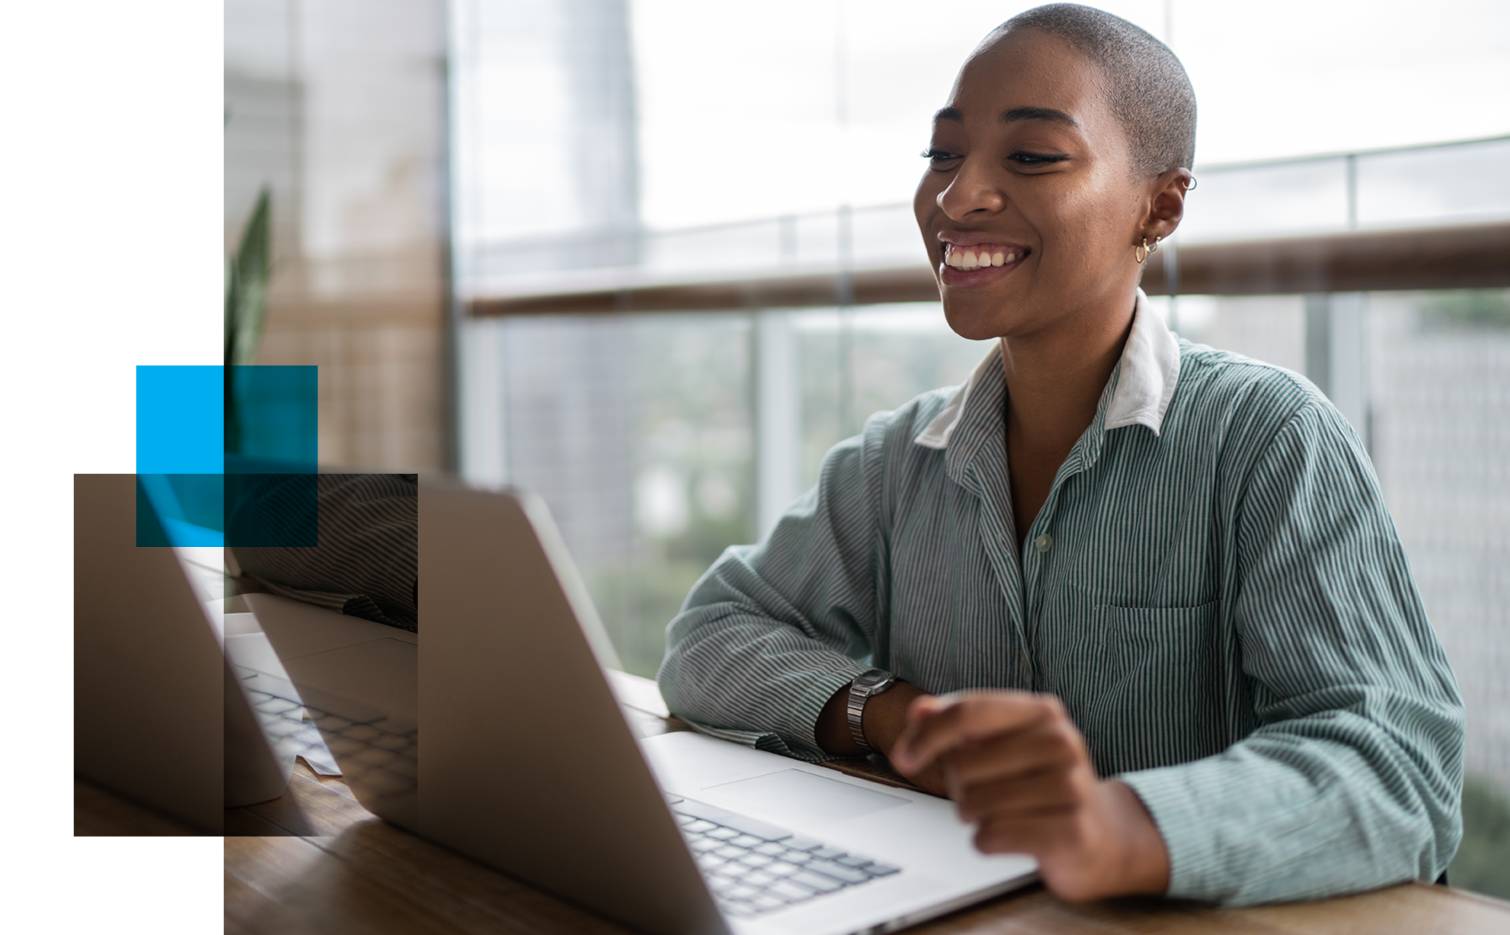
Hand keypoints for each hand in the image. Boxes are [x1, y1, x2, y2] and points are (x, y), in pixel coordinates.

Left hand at [889, 690, 1170, 901]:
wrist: (1103, 836)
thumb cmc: (1040, 784)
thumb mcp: (1002, 744)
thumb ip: (956, 724)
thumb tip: (920, 710)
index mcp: (1042, 711)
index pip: (968, 712)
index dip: (927, 736)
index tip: (903, 758)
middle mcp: (1062, 742)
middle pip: (963, 765)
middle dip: (959, 787)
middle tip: (986, 793)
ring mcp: (1072, 787)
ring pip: (974, 804)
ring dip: (974, 816)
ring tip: (1002, 813)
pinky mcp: (1071, 832)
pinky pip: (992, 837)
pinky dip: (987, 841)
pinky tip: (1012, 834)